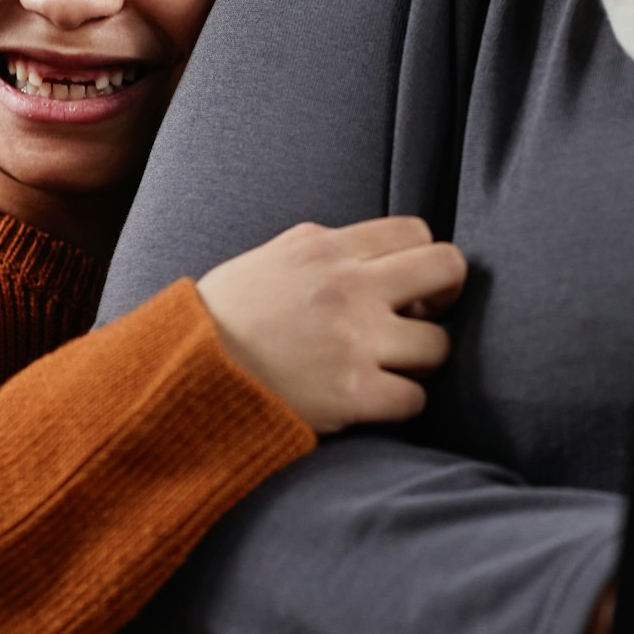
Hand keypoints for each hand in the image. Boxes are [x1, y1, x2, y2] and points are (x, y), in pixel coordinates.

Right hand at [197, 217, 466, 432]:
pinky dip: (402, 402)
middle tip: (422, 318)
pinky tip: (376, 400)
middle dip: (446, 296)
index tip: (410, 285)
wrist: (185, 371)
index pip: (418, 231)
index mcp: (328, 247)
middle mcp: (350, 287)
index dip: (423, 260)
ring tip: (390, 365)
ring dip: (421, 359)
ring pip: (439, 344)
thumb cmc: (226, 316)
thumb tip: (377, 254)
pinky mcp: (352, 394)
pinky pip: (416, 399)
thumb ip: (328, 248)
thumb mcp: (274, 256)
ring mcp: (354, 341)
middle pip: (447, 269)